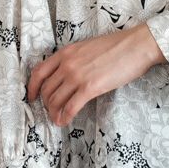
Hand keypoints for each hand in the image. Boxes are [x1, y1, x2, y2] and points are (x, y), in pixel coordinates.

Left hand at [27, 22, 165, 128]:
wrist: (136, 46)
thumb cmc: (117, 46)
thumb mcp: (87, 47)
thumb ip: (74, 59)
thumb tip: (68, 76)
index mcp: (66, 52)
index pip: (39, 72)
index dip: (32, 88)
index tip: (32, 97)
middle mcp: (67, 64)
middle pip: (46, 89)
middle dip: (46, 103)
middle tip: (51, 110)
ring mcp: (77, 76)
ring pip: (55, 100)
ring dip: (54, 112)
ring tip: (57, 118)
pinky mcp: (90, 88)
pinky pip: (70, 107)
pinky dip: (64, 117)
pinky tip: (65, 121)